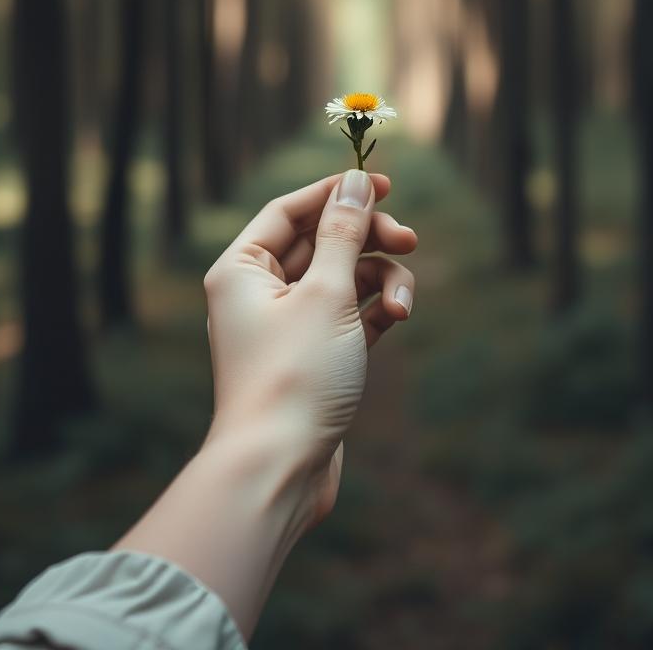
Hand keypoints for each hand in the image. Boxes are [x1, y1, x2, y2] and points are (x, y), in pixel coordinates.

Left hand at [115, 170, 416, 638]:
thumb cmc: (294, 376)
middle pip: (322, 241)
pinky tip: (397, 318)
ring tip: (402, 304)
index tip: (383, 183)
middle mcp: (259, 292)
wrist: (280, 470)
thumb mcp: (326, 293)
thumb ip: (345, 232)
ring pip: (343, 278)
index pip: (290, 210)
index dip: (336, 192)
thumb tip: (356, 181)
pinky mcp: (316, 355)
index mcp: (242, 268)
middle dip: (368, 239)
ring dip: (380, 280)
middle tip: (409, 240)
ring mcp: (289, 325)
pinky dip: (375, 310)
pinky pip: (351, 314)